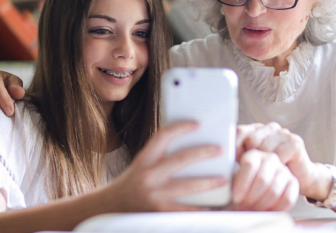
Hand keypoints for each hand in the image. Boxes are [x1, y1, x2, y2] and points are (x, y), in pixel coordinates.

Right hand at [106, 121, 227, 211]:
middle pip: (180, 159)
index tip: (197, 124)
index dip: (181, 128)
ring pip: (188, 186)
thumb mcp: (142, 164)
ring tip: (223, 178)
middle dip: (203, 153)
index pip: (163, 136)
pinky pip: (186, 210)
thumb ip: (160, 155)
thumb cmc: (132, 183)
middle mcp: (148, 175)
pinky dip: (201, 208)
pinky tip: (213, 205)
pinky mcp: (160, 212)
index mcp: (144, 159)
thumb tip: (189, 145)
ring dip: (208, 182)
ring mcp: (155, 195)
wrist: (112, 207)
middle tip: (219, 150)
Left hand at [232, 149, 298, 210]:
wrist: (258, 189)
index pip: (250, 164)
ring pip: (274, 190)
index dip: (242, 183)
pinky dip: (275, 209)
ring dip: (261, 204)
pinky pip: (287, 198)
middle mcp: (270, 158)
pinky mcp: (293, 182)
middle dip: (251, 198)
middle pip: (262, 179)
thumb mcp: (233, 178)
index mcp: (254, 154)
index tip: (236, 198)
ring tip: (252, 210)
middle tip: (244, 207)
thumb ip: (230, 178)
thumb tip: (224, 183)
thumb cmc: (242, 185)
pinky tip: (266, 211)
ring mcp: (283, 169)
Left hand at [237, 123, 317, 198]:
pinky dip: (277, 166)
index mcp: (257, 129)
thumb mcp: (253, 163)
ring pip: (264, 148)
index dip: (234, 147)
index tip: (234, 163)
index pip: (239, 132)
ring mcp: (283, 133)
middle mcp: (270, 128)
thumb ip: (240, 156)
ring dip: (265, 164)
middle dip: (251, 157)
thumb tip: (222, 157)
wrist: (302, 178)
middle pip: (251, 140)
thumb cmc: (273, 172)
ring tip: (269, 171)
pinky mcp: (295, 143)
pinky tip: (281, 169)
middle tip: (255, 171)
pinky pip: (279, 155)